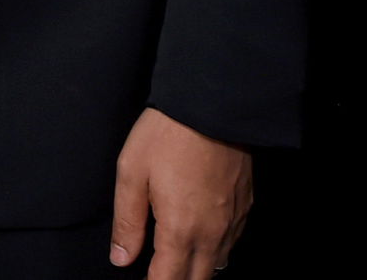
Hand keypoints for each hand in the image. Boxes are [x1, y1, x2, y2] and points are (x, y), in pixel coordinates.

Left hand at [111, 108, 251, 277]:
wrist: (212, 103)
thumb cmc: (167, 134)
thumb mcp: (132, 171)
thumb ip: (127, 222)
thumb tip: (121, 259)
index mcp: (180, 229)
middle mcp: (211, 234)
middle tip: (158, 272)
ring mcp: (232, 222)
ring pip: (217, 266)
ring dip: (197, 269)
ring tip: (177, 260)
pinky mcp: (245, 206)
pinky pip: (231, 243)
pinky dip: (215, 250)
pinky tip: (201, 237)